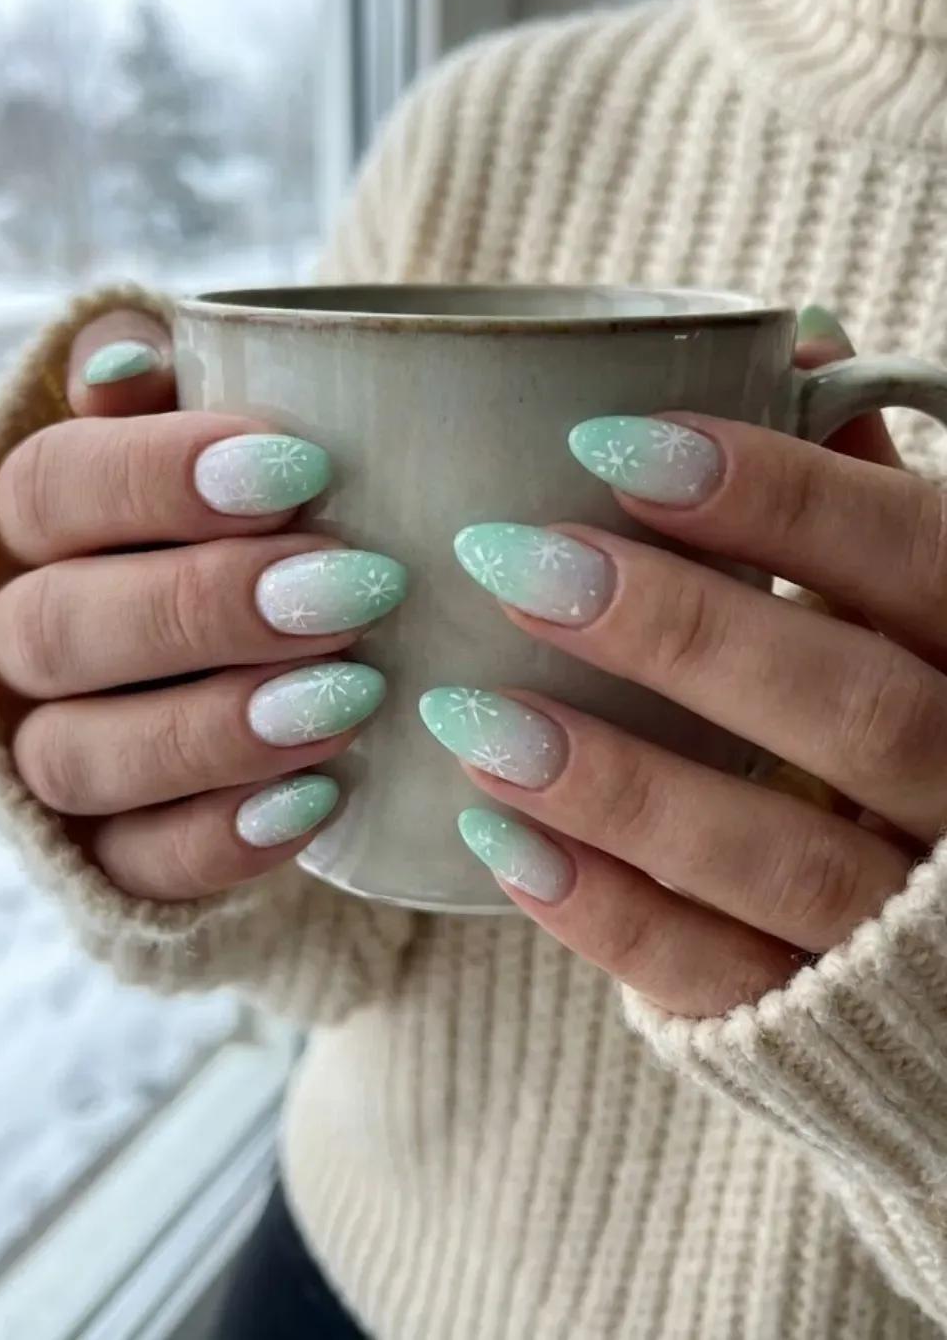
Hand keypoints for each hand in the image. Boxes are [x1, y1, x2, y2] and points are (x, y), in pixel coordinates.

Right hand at [0, 313, 406, 900]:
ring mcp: (57, 752)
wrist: (262, 649)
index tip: (303, 467)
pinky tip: (318, 803)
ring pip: (80, 757)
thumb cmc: (252, 514)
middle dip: (205, 608)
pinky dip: (221, 840)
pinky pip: (135, 865)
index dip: (159, 478)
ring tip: (350, 697)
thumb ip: (174, 387)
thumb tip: (132, 357)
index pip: (51, 489)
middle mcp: (28, 639)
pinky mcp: (109, 851)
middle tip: (350, 588)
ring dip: (213, 730)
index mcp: (43, 521)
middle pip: (60, 628)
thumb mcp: (219, 436)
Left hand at [421, 341, 946, 1017]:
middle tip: (516, 561)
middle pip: (854, 711)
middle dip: (679, 633)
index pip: (922, 565)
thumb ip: (873, 499)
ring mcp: (914, 931)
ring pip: (786, 862)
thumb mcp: (934, 610)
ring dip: (619, 784)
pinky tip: (501, 836)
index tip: (615, 444)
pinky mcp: (828, 1028)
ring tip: (472, 711)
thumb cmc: (938, 718)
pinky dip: (608, 914)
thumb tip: (794, 343)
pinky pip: (723, 985)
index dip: (782, 499)